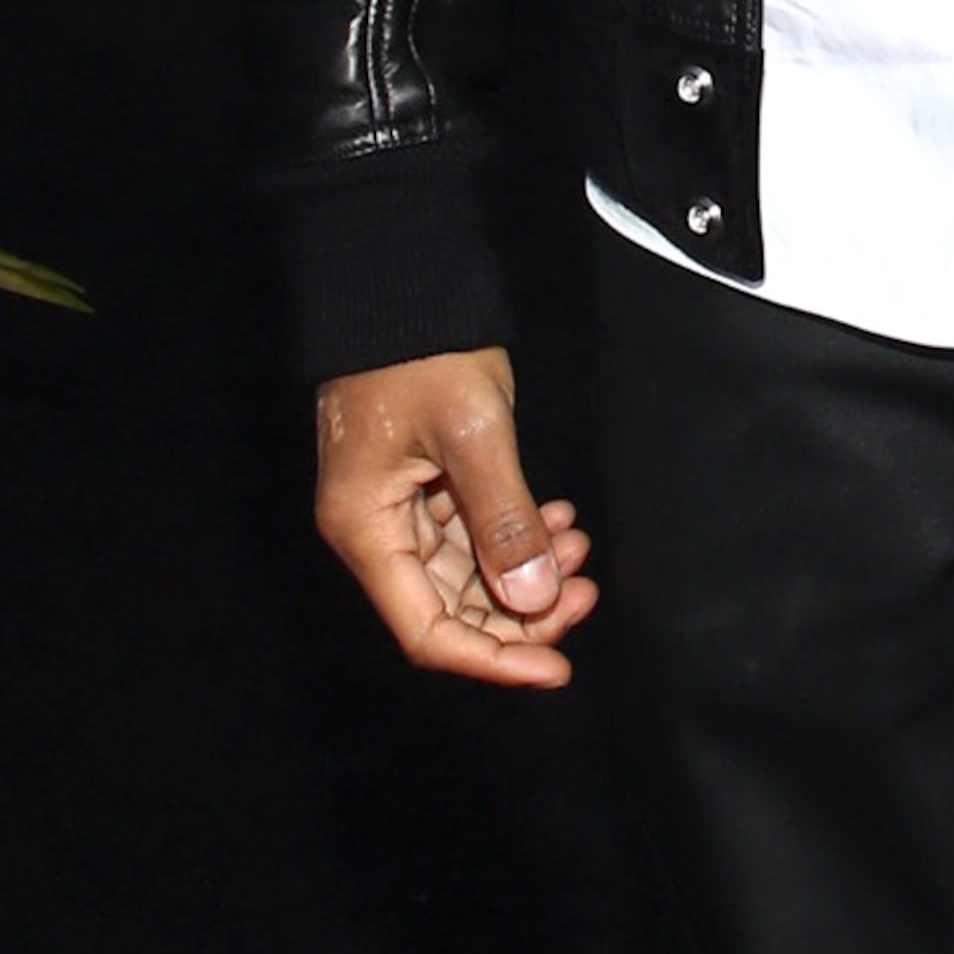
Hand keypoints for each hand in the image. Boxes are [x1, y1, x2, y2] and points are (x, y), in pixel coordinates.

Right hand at [312, 347, 597, 690]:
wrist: (401, 286)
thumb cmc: (422, 353)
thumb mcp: (473, 434)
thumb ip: (504, 520)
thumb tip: (534, 598)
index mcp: (368, 530)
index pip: (429, 632)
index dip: (493, 659)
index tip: (556, 666)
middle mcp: (375, 533)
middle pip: (452, 611)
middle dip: (523, 612)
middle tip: (586, 587)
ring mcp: (398, 511)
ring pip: (470, 576)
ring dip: (528, 570)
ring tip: (579, 541)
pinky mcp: (422, 487)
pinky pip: (472, 536)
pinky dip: (518, 536)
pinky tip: (558, 516)